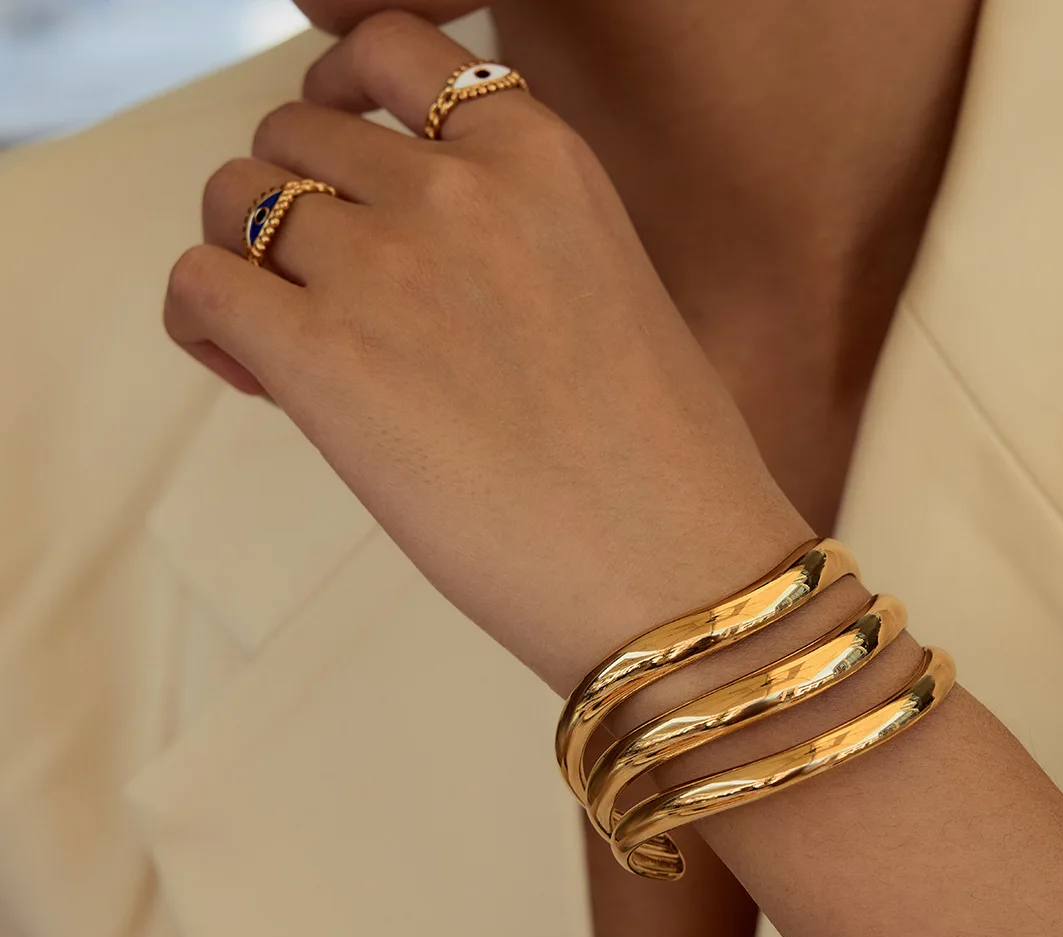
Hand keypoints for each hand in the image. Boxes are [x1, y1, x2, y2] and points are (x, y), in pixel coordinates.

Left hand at [164, 11, 808, 693]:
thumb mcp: (608, 295)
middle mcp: (457, 189)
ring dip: (242, 254)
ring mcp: (386, 267)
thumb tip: (400, 255)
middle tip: (322, 293)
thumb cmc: (660, 467)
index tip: (344, 163)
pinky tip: (253, 374)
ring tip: (283, 341)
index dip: (345, 97)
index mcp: (544, 158)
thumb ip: (514, 241)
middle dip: (294, 201)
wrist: (672, 569)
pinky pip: (200, 282)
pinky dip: (203, 318)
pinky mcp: (325, 360)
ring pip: (235, 195)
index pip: (395, 51)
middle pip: (296, 129)